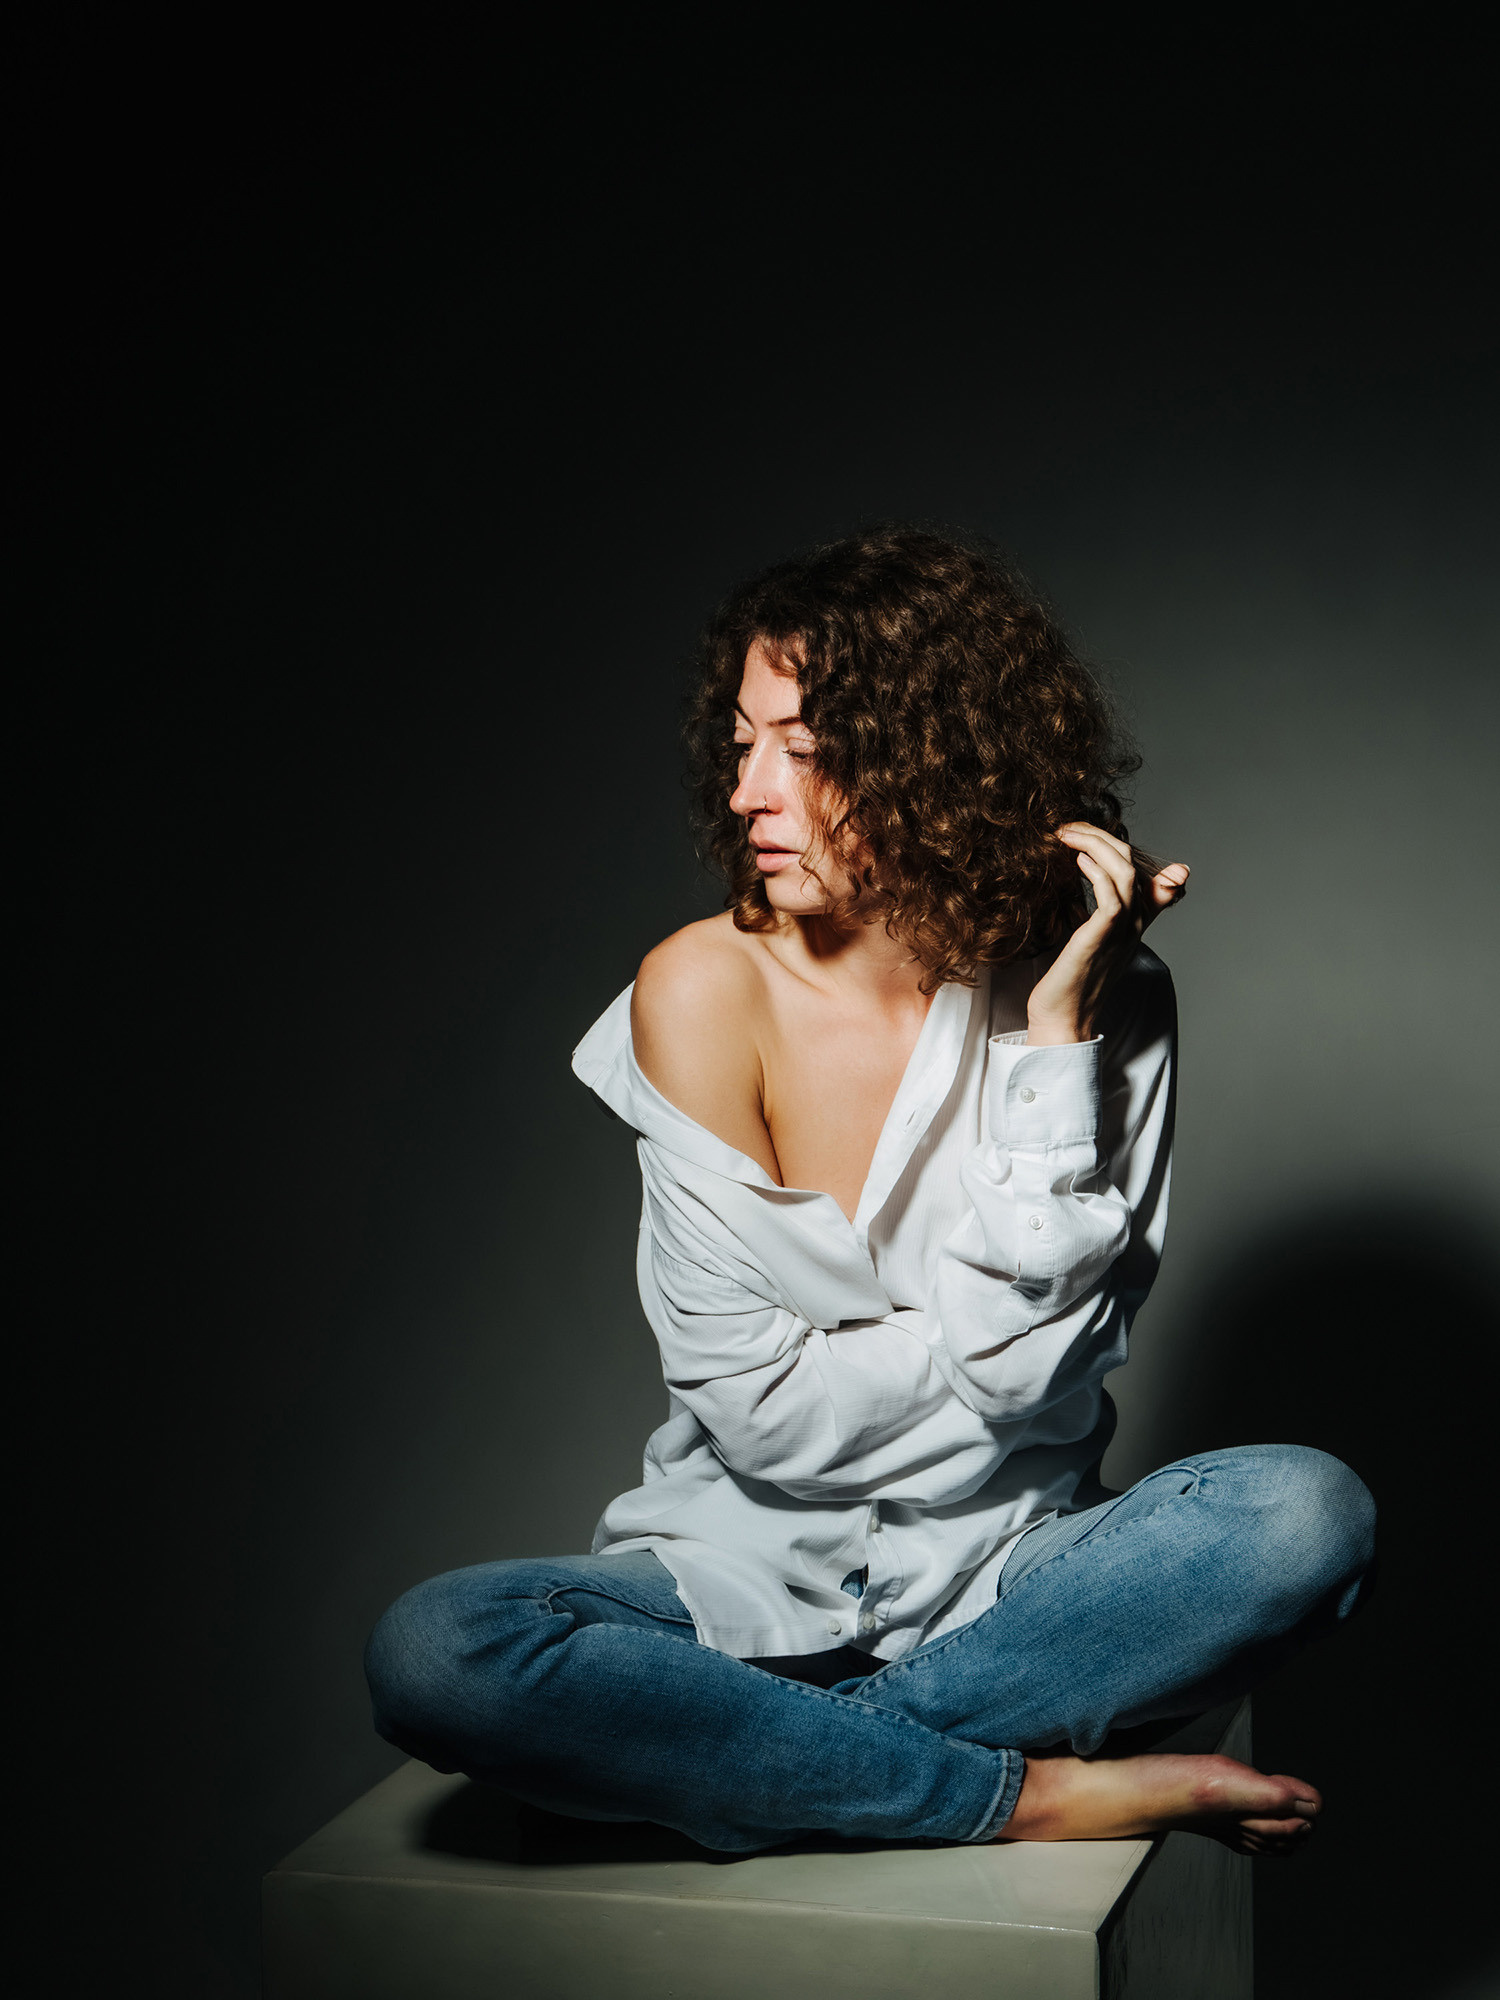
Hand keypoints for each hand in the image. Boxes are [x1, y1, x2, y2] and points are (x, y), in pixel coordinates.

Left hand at [1025, 824, 1188, 1044]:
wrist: (1064, 1020)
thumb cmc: (1071, 981)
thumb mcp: (1088, 939)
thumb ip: (1097, 913)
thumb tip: (1094, 888)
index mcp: (1135, 924)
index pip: (1149, 874)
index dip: (1125, 849)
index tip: (1089, 836)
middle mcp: (1135, 924)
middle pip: (1133, 863)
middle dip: (1102, 836)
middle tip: (1069, 826)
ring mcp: (1122, 930)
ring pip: (1125, 871)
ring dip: (1096, 844)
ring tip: (1067, 834)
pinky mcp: (1102, 936)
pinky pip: (1111, 895)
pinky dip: (1096, 870)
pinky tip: (1076, 859)